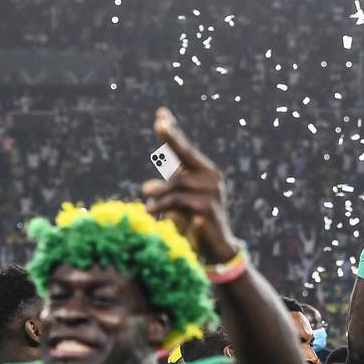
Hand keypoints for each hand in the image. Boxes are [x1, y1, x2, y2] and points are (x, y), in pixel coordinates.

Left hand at [141, 108, 235, 263]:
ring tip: (149, 210)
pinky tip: (156, 216)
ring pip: (176, 185)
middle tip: (158, 126)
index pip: (186, 150)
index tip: (161, 115)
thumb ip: (167, 189)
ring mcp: (212, 193)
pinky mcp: (207, 210)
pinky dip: (163, 208)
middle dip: (172, 140)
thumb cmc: (195, 222)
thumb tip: (147, 187)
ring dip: (158, 197)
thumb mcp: (179, 201)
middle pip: (184, 159)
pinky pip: (177, 203)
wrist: (215, 249)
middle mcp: (213, 178)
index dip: (173, 133)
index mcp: (206, 173)